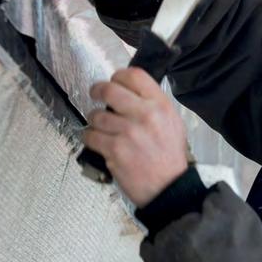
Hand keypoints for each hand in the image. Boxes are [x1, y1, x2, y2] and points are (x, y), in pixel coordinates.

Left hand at [84, 68, 189, 206]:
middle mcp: (145, 115)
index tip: (114, 81)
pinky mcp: (114, 150)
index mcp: (161, 105)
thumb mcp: (171, 122)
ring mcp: (128, 132)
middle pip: (110, 90)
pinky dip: (90, 138)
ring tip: (101, 126)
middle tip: (95, 94)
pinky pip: (90, 136)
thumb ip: (152, 104)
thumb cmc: (169, 154)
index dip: (119, 75)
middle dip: (97, 90)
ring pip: (96, 115)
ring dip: (94, 120)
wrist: (168, 186)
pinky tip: (97, 141)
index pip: (134, 76)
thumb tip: (129, 91)